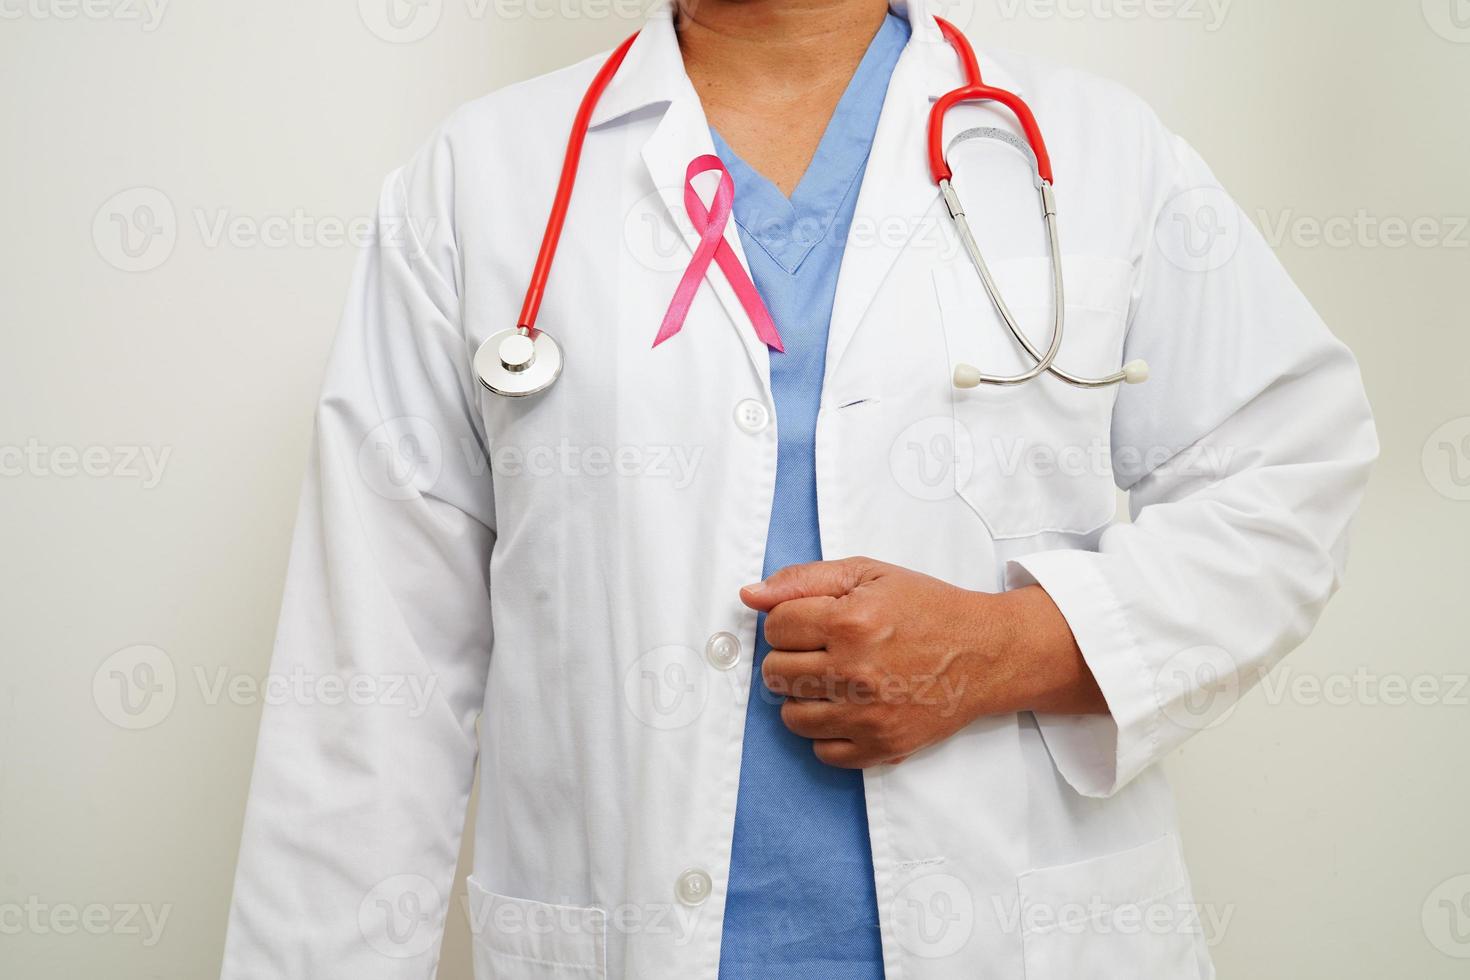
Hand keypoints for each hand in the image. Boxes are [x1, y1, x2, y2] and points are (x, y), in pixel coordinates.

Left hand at [740, 557, 1103, 768]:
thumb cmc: (928, 609)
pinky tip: (849, 708)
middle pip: (775, 673)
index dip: (787, 621)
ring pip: (792, 716)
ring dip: (804, 696)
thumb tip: (750, 595)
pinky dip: (828, 731)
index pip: (775, 627)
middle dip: (790, 658)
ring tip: (834, 680)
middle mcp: (857, 672)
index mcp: (851, 621)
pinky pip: (821, 751)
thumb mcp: (870, 574)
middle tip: (822, 651)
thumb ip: (804, 579)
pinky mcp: (882, 747)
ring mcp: (869, 715)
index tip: (811, 622)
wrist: (987, 654)